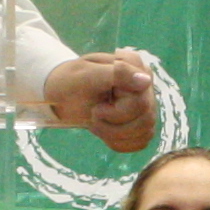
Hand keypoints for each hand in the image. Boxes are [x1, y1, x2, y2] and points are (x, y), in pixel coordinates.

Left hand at [44, 51, 159, 152]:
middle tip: (94, 115)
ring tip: (97, 123)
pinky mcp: (142, 122)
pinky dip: (119, 143)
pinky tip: (106, 132)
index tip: (97, 107)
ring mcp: (146, 103)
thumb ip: (116, 74)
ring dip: (115, 135)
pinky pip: (141, 141)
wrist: (62, 95)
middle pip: (145, 118)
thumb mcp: (85, 75)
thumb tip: (146, 81)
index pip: (141, 101)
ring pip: (145, 131)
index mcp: (134, 66)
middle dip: (114, 126)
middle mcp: (145, 84)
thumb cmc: (70, 81)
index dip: (117, 112)